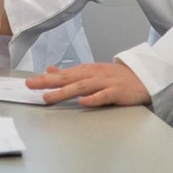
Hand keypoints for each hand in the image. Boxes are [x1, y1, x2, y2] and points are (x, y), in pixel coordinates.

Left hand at [26, 63, 151, 107]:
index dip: (45, 78)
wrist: (143, 78)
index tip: (29, 82)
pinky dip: (93, 98)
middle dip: (48, 82)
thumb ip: (70, 73)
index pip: (62, 74)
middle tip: (31, 85)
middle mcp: (93, 74)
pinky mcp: (117, 92)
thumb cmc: (114, 77)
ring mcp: (105, 82)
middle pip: (68, 78)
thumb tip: (49, 70)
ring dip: (64, 92)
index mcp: (86, 70)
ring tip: (49, 97)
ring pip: (82, 86)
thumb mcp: (91, 72)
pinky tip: (82, 102)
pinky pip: (104, 96)